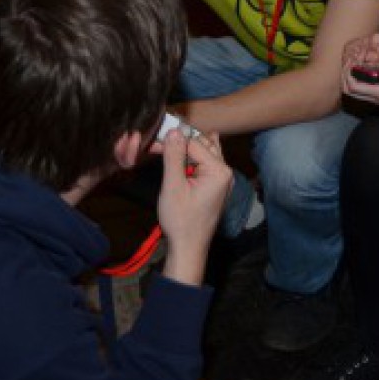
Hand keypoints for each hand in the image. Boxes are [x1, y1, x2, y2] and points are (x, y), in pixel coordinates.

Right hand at [156, 129, 232, 284]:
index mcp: (219, 171)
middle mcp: (225, 173)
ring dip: (187, 149)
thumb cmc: (182, 221)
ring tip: (167, 147)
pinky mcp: (216, 187)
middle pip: (202, 145)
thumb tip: (173, 131)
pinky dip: (194, 159)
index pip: (194, 143)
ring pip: (205, 153)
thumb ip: (174, 157)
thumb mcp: (173, 186)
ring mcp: (223, 180)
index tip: (153, 142)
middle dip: (180, 142)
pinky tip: (184, 154)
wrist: (188, 247)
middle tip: (158, 144)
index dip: (172, 142)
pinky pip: (207, 165)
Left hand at [340, 34, 378, 111]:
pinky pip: (369, 92)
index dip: (348, 73)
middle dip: (346, 76)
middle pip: (351, 92)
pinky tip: (373, 68)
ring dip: (356, 79)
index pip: (352, 87)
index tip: (353, 60)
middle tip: (351, 62)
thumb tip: (377, 45)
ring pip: (360, 93)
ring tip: (360, 63)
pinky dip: (365, 81)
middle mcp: (377, 99)